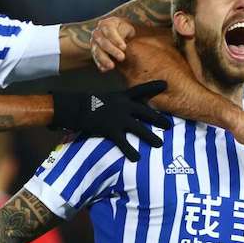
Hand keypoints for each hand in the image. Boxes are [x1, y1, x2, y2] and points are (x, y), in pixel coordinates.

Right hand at [51, 80, 172, 161]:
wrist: (75, 107)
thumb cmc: (88, 102)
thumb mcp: (106, 98)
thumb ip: (117, 102)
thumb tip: (124, 107)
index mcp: (122, 96)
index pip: (141, 90)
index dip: (154, 87)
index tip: (166, 84)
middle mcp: (124, 106)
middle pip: (146, 112)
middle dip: (159, 119)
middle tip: (169, 125)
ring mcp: (119, 118)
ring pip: (140, 129)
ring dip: (150, 137)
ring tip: (159, 144)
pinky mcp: (112, 130)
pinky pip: (124, 142)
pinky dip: (131, 151)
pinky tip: (137, 158)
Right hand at [91, 16, 135, 71]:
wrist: (119, 32)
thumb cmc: (124, 29)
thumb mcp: (126, 27)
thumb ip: (124, 32)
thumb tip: (124, 41)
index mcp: (106, 24)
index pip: (110, 31)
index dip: (116, 40)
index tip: (124, 47)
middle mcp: (97, 32)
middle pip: (103, 42)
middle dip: (112, 50)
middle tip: (122, 57)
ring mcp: (94, 42)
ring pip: (97, 51)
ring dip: (104, 59)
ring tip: (111, 66)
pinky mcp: (94, 51)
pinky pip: (95, 58)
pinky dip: (100, 64)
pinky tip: (104, 69)